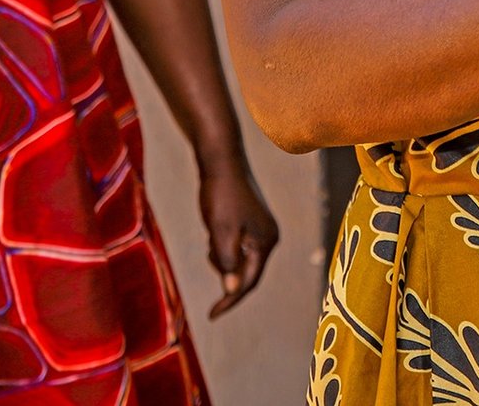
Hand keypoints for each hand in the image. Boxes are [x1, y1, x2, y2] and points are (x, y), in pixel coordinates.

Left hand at [198, 158, 278, 317]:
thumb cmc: (221, 198)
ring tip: (212, 233)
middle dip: (225, 269)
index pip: (249, 282)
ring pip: (238, 260)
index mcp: (267, 242)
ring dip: (221, 256)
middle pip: (245, 272)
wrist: (222, 163)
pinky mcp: (251, 224)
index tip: (211, 315)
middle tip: (209, 245)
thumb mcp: (221, 233)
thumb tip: (233, 290)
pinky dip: (222, 246)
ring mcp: (261, 231)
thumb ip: (228, 263)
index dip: (230, 300)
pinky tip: (215, 229)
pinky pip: (236, 248)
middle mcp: (269, 238)